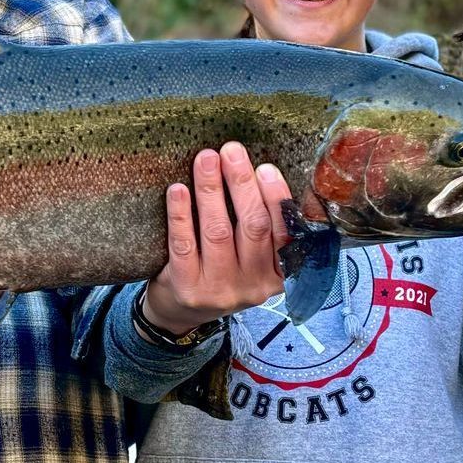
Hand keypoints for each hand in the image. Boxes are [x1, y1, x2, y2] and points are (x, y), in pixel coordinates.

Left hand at [142, 141, 291, 337]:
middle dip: (242, 184)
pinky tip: (178, 190)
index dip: (275, 197)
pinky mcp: (188, 288)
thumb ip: (257, 227)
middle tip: (231, 151)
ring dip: (211, 190)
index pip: (284, 232)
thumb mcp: (249, 259)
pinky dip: (181, 214)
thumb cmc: (219, 272)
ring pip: (218, 232)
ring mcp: (220, 289)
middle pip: (252, 227)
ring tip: (205, 160)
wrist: (180, 312)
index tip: (264, 167)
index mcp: (277, 275)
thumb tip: (254, 170)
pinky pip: (184, 244)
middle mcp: (253, 286)